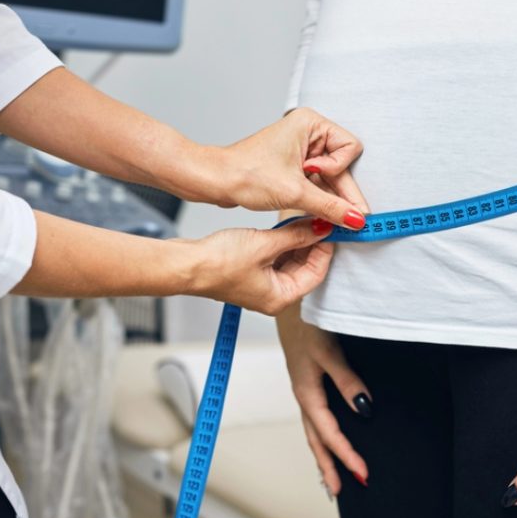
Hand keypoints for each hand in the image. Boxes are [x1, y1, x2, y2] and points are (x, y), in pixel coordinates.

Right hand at [188, 218, 335, 314]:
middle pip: (304, 268)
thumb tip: (320, 228)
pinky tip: (284, 226)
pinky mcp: (250, 273)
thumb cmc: (217, 264)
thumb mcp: (265, 244)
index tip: (330, 228)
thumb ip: (296, 235)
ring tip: (302, 219)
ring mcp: (261, 285)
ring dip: (297, 241)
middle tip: (319, 220)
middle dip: (312, 243)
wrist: (186, 264)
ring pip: (290, 261)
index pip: (316, 274)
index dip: (326, 249)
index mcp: (280, 298)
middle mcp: (273, 295)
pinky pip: (274, 258)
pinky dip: (282, 243)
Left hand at [221, 107, 369, 228]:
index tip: (319, 180)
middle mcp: (309, 133)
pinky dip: (320, 199)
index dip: (339, 169)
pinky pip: (318, 183)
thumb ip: (330, 207)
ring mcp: (302, 150)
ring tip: (339, 222)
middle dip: (343, 192)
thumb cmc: (245, 174)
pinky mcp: (295, 166)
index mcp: (310, 124)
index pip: (350, 148)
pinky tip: (325, 216)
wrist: (216, 181)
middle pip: (342, 165)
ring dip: (331, 197)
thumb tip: (356, 219)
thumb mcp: (294, 192)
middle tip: (356, 221)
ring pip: (331, 178)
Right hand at [276, 302, 369, 493]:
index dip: (345, 455)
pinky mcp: (307, 379)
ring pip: (313, 430)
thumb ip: (346, 380)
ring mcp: (304, 387)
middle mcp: (304, 394)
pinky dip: (321, 433)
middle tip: (341, 492)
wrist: (289, 297)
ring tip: (331, 476)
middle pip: (315, 439)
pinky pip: (314, 415)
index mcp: (307, 392)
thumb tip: (364, 410)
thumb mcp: (328, 351)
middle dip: (327, 465)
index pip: (329, 433)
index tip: (362, 473)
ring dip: (323, 453)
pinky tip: (328, 436)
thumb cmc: (305, 320)